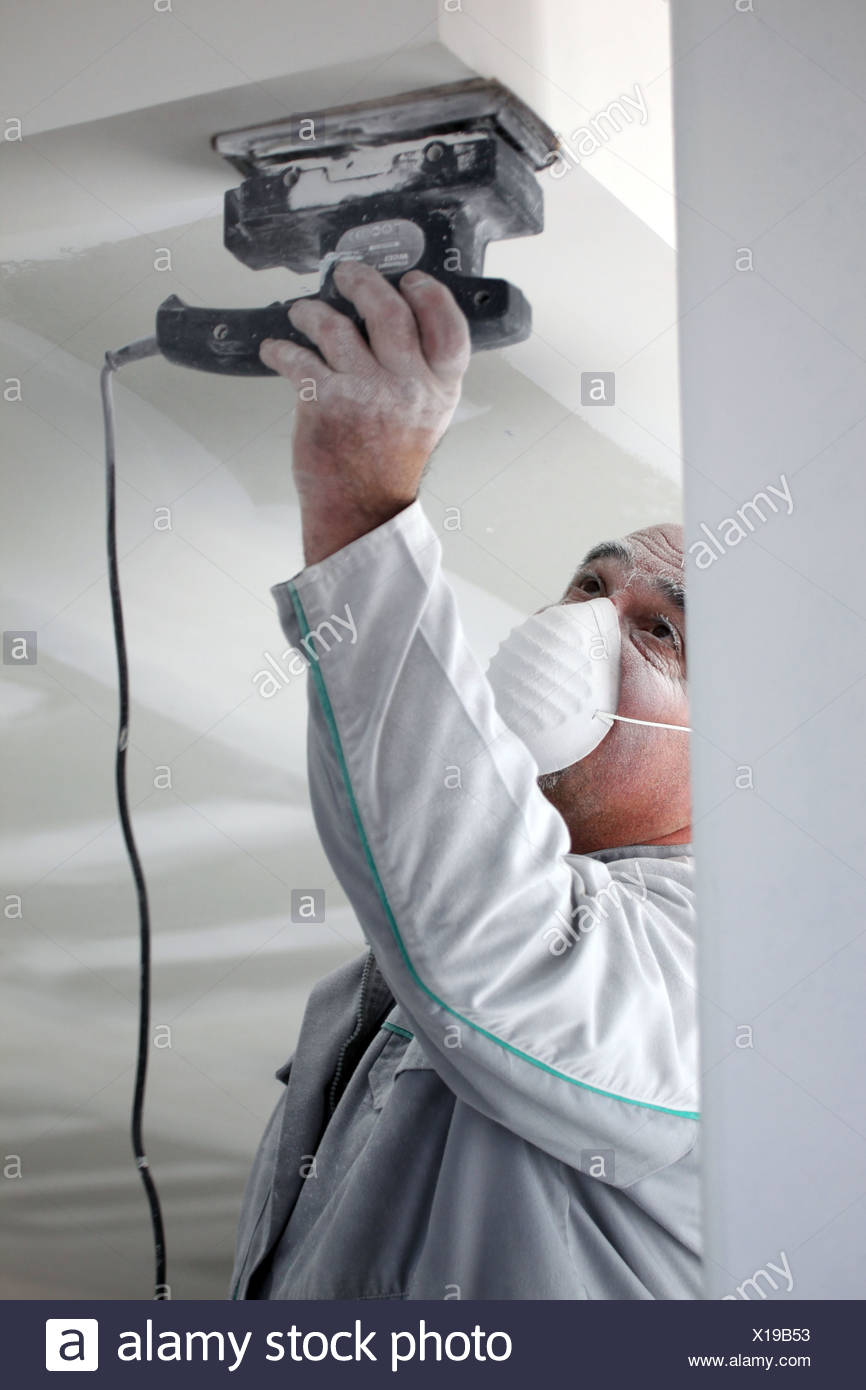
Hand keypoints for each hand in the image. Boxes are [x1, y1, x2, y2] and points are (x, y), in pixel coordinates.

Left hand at [259, 260, 470, 564]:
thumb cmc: (388, 464)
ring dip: (311, 312)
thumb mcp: (427, 416)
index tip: (412, 281)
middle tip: (347, 275)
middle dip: (363, 283)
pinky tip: (275, 350)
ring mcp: (366, 391)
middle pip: (389, 311)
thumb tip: (397, 319)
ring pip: (335, 326)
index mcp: (438, 388)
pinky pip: (297, 357)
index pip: (448, 327)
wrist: (362, 510)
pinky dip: (280, 350)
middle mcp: (407, 385)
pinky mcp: (325, 401)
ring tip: (303, 312)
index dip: (431, 296)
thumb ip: (422, 372)